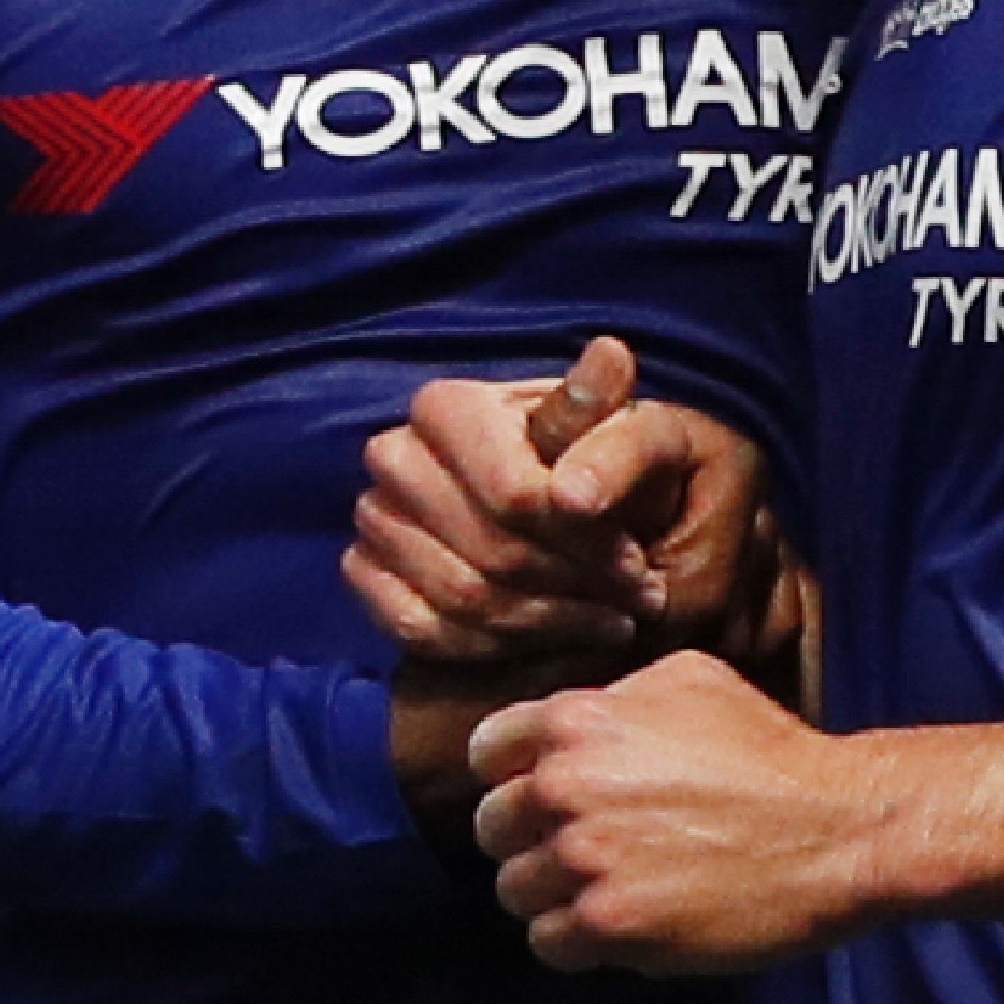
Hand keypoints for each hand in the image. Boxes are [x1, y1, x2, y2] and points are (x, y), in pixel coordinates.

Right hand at [347, 339, 791, 672]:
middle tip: (634, 605)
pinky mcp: (364, 572)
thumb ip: (613, 407)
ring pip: (461, 600)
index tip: (639, 567)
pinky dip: (497, 648)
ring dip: (548, 625)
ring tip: (609, 623)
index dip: (586, 542)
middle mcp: (395, 454)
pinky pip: (424, 630)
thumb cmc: (594, 467)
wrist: (558, 509)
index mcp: (446, 406)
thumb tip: (612, 356)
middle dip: (574, 589)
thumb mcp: (622, 432)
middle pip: (491, 553)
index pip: (515, 495)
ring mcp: (373, 516)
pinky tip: (551, 641)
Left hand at [469, 649, 891, 972]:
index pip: (487, 753)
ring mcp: (583, 860)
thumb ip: (614, 700)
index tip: (541, 796)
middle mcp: (564, 788)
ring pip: (514, 890)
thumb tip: (577, 723)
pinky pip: (548, 943)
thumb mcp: (688, 680)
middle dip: (530, 838)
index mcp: (575, 722)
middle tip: (578, 849)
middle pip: (493, 827)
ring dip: (552, 894)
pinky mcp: (611, 925)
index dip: (513, 775)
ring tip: (603, 890)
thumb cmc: (769, 751)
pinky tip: (619, 923)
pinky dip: (576, 940)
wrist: (835, 829)